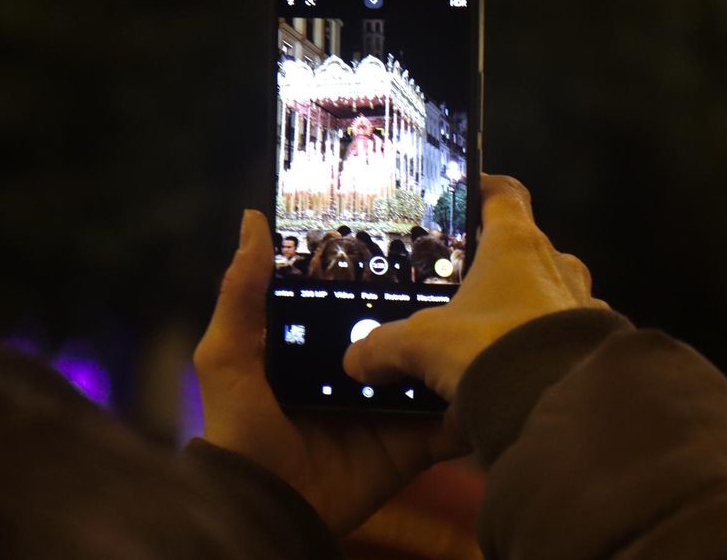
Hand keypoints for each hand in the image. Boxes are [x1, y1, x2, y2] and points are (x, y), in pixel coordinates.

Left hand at [195, 210, 465, 534]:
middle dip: (435, 301)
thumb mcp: (228, 355)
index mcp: (321, 343)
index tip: (414, 223)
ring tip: (495, 308)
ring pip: (436, 366)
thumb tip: (253, 218)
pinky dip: (472, 401)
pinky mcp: (415, 442)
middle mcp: (362, 369)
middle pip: (406, 326)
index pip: (358, 295)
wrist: (268, 509)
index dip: (381, 264)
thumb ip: (241, 292)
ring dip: (460, 346)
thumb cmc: (240, 430)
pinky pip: (452, 418)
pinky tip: (498, 369)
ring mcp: (392, 406)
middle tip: (473, 263)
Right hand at [344, 174, 605, 400]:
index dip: (487, 188)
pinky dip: (545, 345)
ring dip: (526, 309)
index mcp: (516, 244)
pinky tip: (522, 371)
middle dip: (499, 266)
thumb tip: (354, 357)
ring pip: (551, 293)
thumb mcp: (425, 344)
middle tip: (467, 287)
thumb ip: (387, 345)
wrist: (561, 402)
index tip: (470, 190)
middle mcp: (556, 263)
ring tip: (492, 336)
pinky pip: (567, 334)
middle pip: (527, 249)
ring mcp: (583, 302)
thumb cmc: (491, 346)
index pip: (506, 194)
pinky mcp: (598, 342)